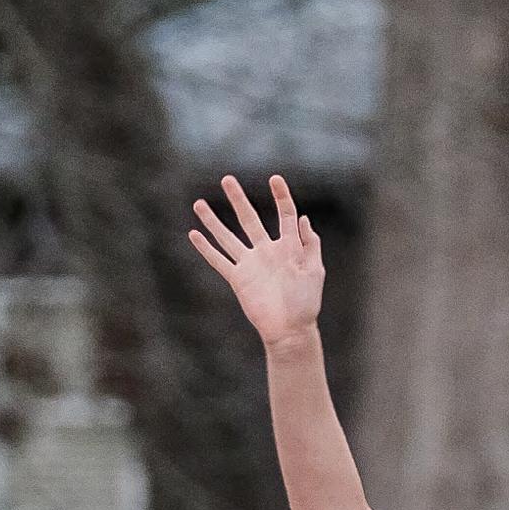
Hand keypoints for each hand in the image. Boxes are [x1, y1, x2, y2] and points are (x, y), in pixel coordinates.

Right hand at [189, 173, 326, 344]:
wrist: (290, 330)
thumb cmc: (306, 303)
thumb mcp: (314, 271)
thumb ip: (309, 245)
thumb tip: (303, 218)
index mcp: (288, 247)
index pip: (284, 214)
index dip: (281, 196)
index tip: (274, 179)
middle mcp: (266, 251)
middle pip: (249, 219)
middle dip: (238, 199)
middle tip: (227, 179)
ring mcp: (250, 264)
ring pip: (227, 237)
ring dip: (213, 221)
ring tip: (199, 203)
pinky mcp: (238, 279)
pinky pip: (219, 261)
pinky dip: (206, 249)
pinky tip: (193, 234)